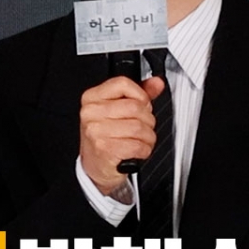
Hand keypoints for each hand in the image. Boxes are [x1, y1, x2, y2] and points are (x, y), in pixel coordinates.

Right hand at [79, 75, 164, 193]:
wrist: (95, 165)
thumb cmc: (107, 136)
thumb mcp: (119, 110)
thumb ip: (140, 94)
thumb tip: (157, 82)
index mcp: (92, 98)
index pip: (123, 84)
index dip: (140, 95)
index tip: (142, 104)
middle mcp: (91, 113)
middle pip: (135, 107)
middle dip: (148, 119)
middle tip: (142, 127)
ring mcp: (96, 131)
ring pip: (139, 127)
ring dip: (148, 137)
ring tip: (140, 140)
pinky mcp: (104, 149)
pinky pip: (138, 145)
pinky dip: (144, 150)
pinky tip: (136, 150)